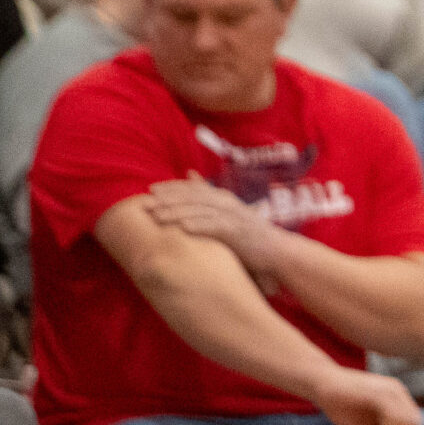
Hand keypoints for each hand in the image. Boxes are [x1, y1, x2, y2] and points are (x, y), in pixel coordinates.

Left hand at [147, 174, 285, 273]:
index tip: (150, 189)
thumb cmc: (248, 235)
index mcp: (222, 198)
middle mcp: (227, 203)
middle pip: (193, 196)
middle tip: (147, 202)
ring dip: (177, 212)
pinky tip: (183, 228)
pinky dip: (199, 225)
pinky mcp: (238, 231)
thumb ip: (207, 196)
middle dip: (169, 198)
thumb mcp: (226, 212)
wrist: (276, 251)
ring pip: (201, 210)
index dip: (172, 187)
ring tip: (158, 216)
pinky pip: (216, 226)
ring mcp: (233, 216)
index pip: (193, 188)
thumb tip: (190, 174)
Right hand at [313, 366, 423, 424]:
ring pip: (406, 420)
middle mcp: (397, 392)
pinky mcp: (378, 393)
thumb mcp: (366, 424)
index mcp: (398, 398)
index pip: (415, 422)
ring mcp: (389, 390)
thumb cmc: (341, 404)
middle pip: (414, 423)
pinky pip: (392, 416)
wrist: (322, 384)